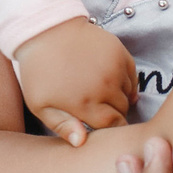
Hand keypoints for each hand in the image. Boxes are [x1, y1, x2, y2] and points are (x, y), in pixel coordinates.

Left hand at [12, 18, 135, 145]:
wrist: (44, 30)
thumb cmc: (39, 71)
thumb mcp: (40, 104)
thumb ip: (62, 126)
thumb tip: (82, 142)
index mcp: (85, 103)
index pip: (114, 125)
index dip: (109, 128)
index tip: (101, 125)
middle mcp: (105, 86)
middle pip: (122, 110)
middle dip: (113, 112)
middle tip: (96, 107)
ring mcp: (114, 67)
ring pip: (128, 93)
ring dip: (118, 96)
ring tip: (98, 89)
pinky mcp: (119, 52)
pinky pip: (133, 75)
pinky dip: (125, 80)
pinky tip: (108, 78)